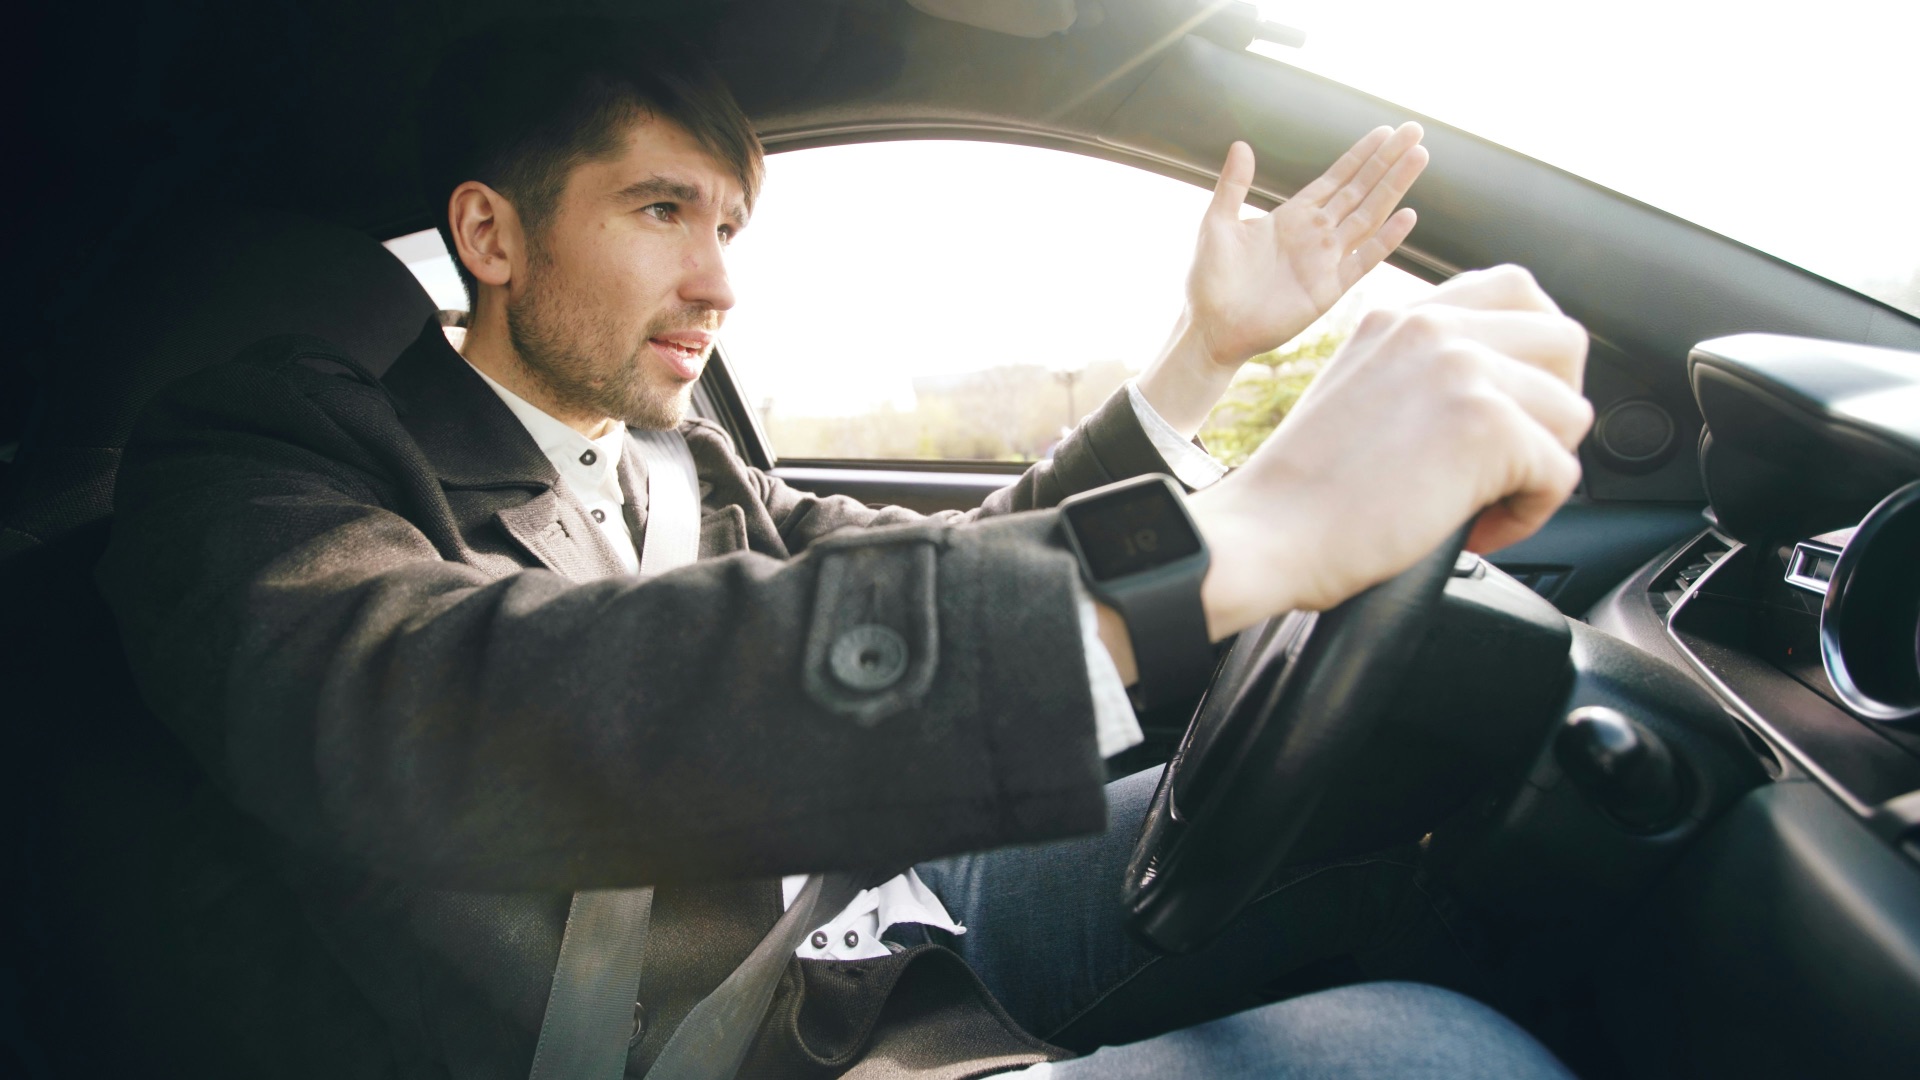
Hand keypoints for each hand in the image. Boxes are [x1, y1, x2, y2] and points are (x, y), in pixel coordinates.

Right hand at [1186, 266, 1592, 637]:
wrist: (1265, 534)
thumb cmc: (1302, 492)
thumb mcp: (1359, 392)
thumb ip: (1421, 371)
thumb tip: (1500, 391)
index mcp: (1404, 317)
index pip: (1517, 291)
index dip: (1533, 355)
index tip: (1508, 405)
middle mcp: (1435, 329)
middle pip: (1565, 342)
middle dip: (1555, 406)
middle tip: (1509, 457)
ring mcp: (1463, 371)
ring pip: (1572, 412)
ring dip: (1540, 466)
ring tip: (1481, 500)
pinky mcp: (1487, 426)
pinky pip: (1561, 474)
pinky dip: (1527, 516)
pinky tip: (1473, 530)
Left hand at [1190, 123, 1427, 365]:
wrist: (1210, 327)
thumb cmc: (1209, 279)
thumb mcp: (1217, 223)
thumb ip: (1234, 185)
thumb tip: (1241, 144)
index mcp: (1292, 217)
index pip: (1336, 179)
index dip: (1361, 155)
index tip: (1386, 131)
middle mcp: (1315, 234)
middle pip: (1360, 190)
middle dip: (1387, 161)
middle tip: (1415, 132)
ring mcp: (1325, 260)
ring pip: (1369, 215)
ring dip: (1393, 187)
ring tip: (1419, 157)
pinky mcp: (1328, 289)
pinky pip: (1364, 260)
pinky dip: (1386, 239)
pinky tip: (1407, 215)